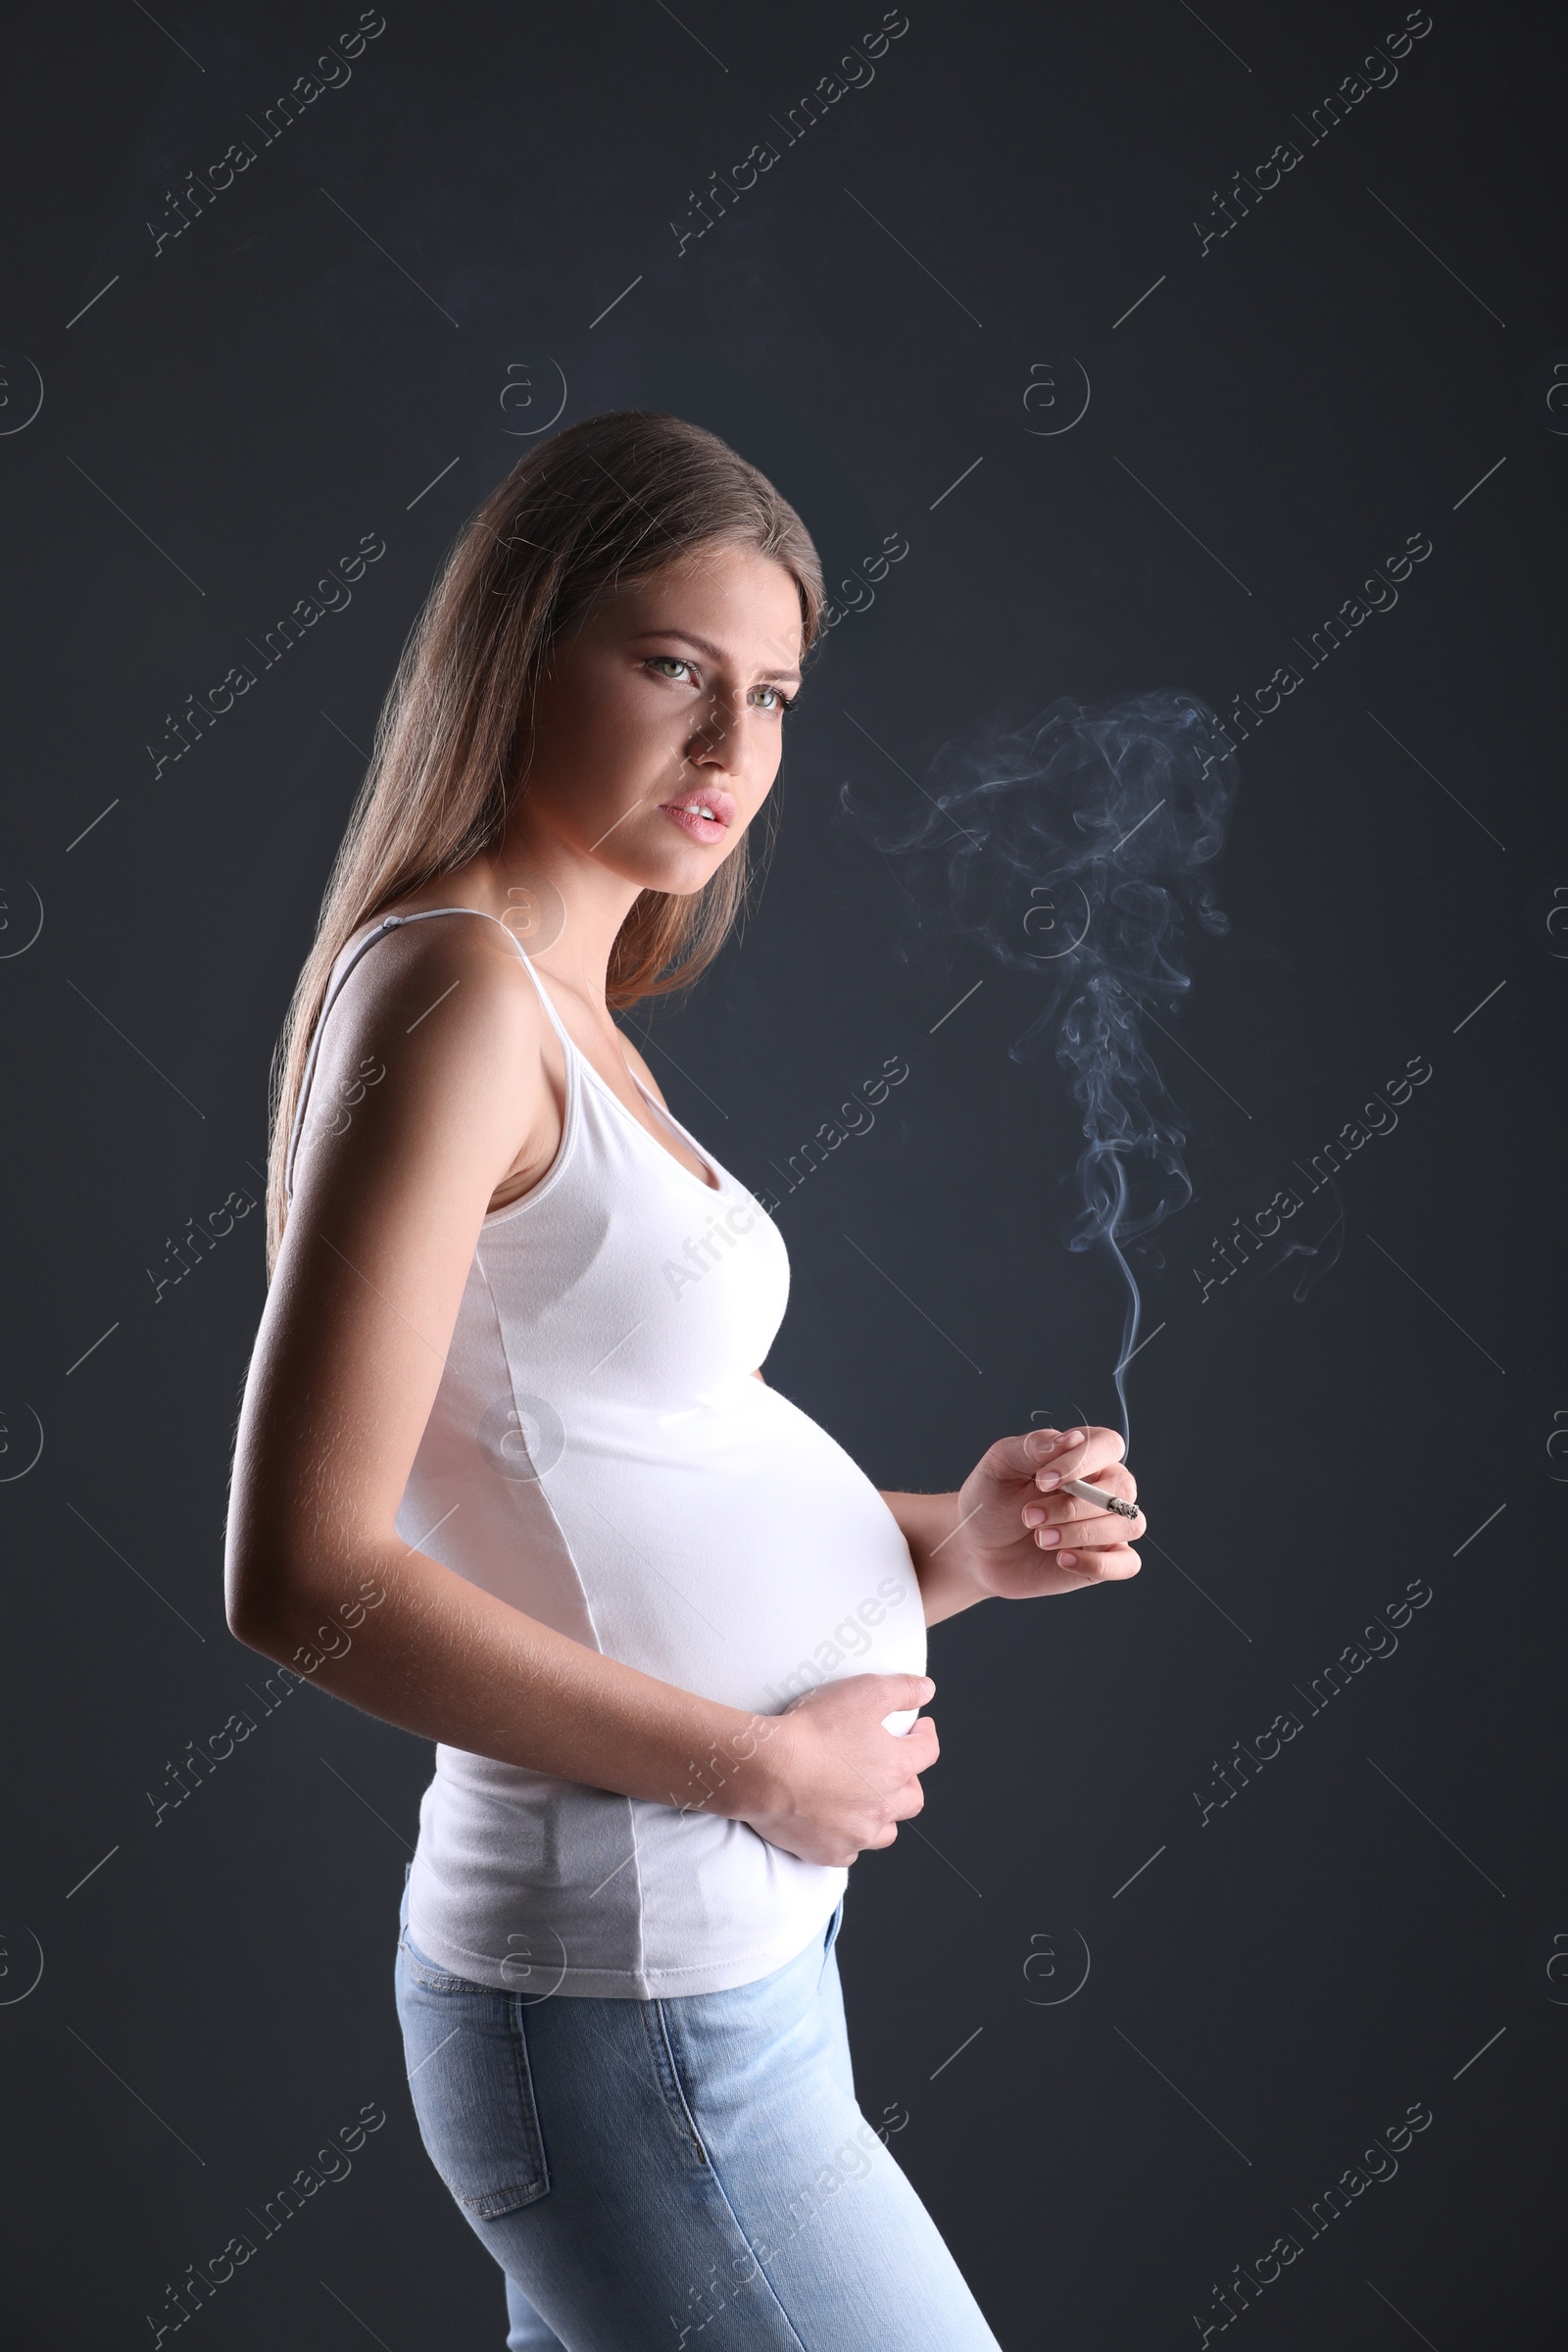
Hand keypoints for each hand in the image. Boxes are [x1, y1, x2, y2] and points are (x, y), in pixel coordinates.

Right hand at [734, 1673, 938, 1866]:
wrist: (768, 1769)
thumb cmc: (813, 1731)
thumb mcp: (864, 1692)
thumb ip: (902, 1689)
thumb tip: (927, 1689)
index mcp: (896, 1767)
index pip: (928, 1751)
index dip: (926, 1736)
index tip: (920, 1729)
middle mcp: (883, 1806)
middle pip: (913, 1799)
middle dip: (909, 1781)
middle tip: (895, 1768)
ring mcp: (857, 1834)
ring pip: (885, 1832)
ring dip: (882, 1815)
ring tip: (868, 1800)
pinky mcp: (830, 1852)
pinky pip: (849, 1852)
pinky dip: (848, 1839)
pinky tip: (837, 1824)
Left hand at [950, 1425, 1144, 1600]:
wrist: (976, 1546)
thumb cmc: (991, 1499)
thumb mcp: (1001, 1464)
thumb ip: (1033, 1447)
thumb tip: (1072, 1439)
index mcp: (1083, 1455)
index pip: (1109, 1445)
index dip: (1082, 1460)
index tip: (1042, 1480)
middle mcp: (1103, 1488)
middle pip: (1122, 1489)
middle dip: (1074, 1505)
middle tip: (1029, 1516)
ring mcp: (1106, 1526)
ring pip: (1129, 1525)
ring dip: (1082, 1533)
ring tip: (1040, 1538)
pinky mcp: (1103, 1560)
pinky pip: (1128, 1563)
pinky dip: (1099, 1563)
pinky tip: (1063, 1560)